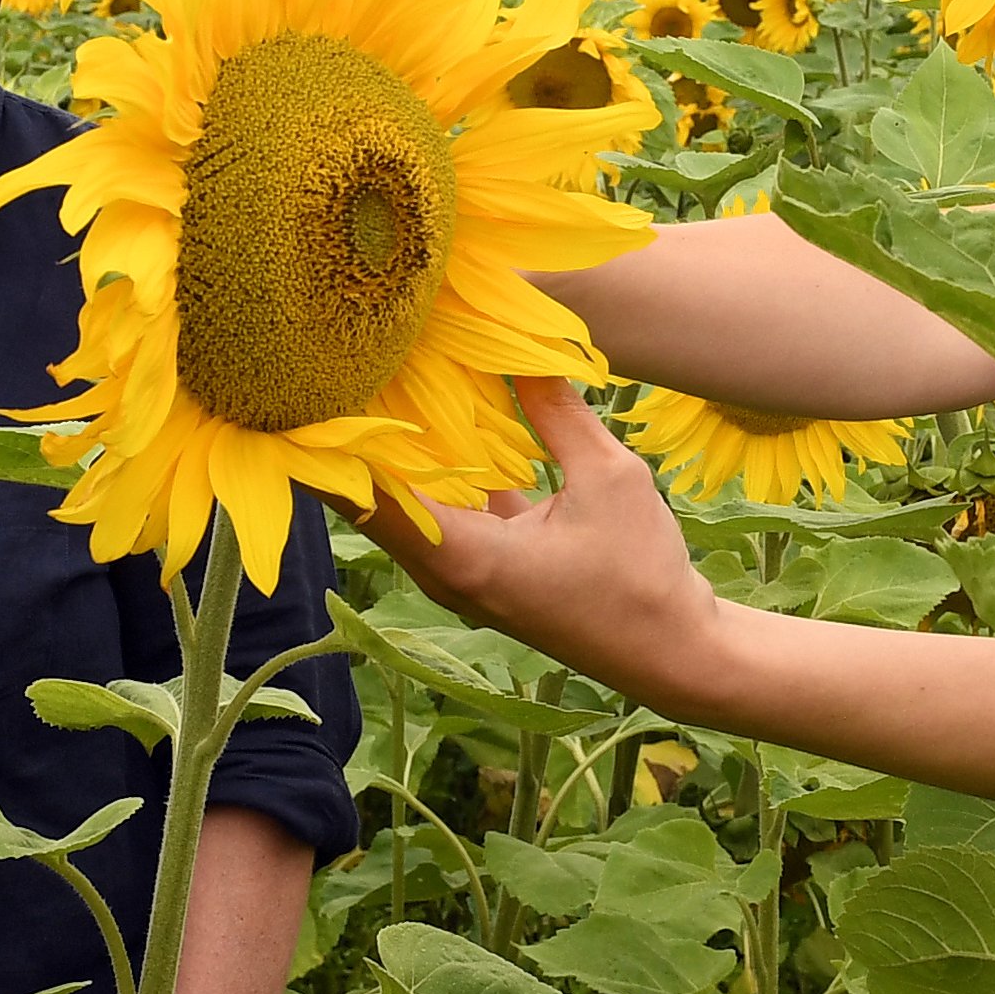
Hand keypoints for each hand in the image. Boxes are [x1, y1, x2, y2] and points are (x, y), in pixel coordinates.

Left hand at [348, 380, 726, 708]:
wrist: (673, 652)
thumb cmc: (643, 574)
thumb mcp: (609, 477)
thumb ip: (558, 411)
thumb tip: (520, 340)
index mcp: (460, 557)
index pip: (365, 497)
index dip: (337, 441)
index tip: (321, 383)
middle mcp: (444, 572)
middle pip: (372, 498)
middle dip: (362, 434)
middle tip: (354, 362)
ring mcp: (461, 576)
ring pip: (407, 505)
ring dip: (400, 450)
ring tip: (392, 379)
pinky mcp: (483, 572)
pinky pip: (442, 514)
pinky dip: (440, 472)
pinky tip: (449, 419)